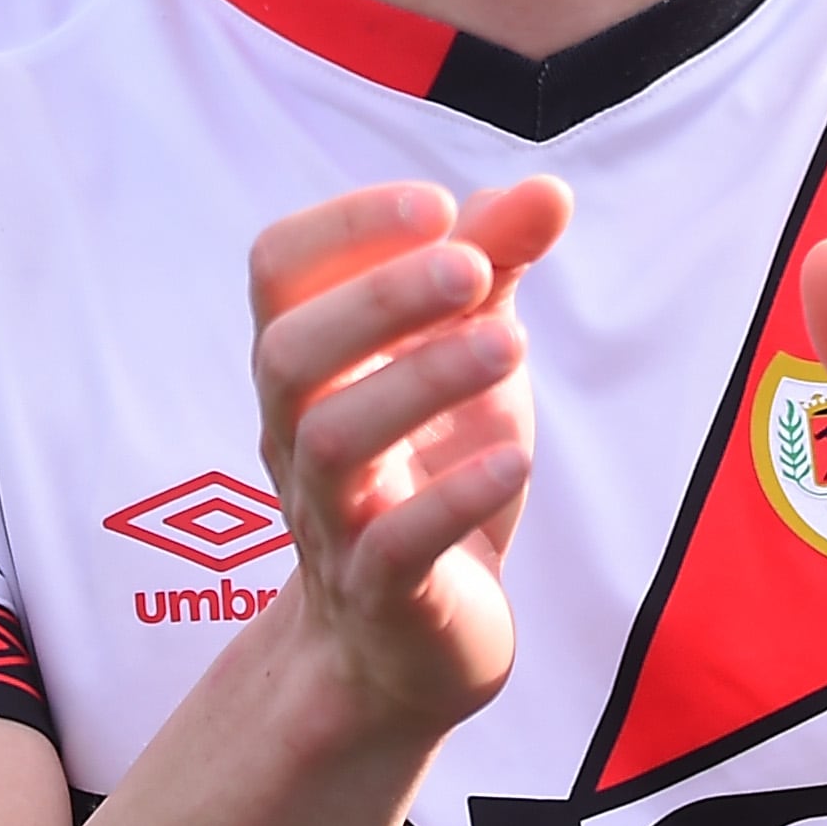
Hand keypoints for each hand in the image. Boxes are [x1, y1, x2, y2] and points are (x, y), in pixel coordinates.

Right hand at [249, 175, 570, 738]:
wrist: (418, 637)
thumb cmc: (433, 468)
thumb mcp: (469, 354)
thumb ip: (497, 268)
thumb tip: (547, 189)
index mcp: (310, 360)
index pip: (280, 268)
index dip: (347, 225)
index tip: (438, 205)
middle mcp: (299, 432)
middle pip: (290, 352)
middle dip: (379, 298)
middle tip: (471, 267)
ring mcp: (331, 517)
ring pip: (335, 442)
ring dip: (422, 382)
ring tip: (508, 342)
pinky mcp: (381, 595)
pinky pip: (393, 546)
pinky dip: (451, 499)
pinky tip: (515, 460)